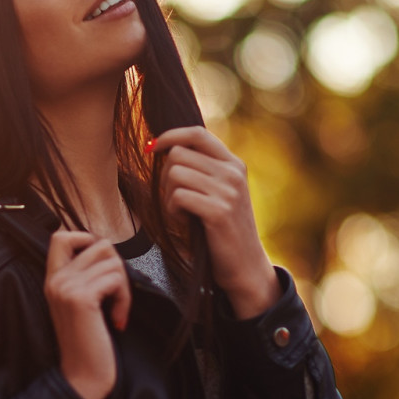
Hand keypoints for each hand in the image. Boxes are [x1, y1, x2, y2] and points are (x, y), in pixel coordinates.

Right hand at [44, 230, 130, 398]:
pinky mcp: (82, 299)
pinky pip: (116, 279)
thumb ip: (85, 277)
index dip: (88, 240)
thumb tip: (108, 253)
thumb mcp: (80, 304)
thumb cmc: (88, 344)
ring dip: (123, 286)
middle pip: (99, 244)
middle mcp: (56, 280)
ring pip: (112, 261)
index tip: (102, 267)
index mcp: (52, 279)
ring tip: (116, 310)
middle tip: (115, 294)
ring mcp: (67, 288)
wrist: (83, 376)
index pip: (62, 236)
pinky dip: (124, 299)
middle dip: (117, 267)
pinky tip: (117, 319)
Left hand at [150, 125, 279, 319]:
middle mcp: (233, 173)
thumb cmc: (222, 229)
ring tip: (182, 213)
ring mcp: (228, 191)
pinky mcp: (219, 211)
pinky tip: (185, 222)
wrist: (245, 265)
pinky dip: (173, 211)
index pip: (197, 133)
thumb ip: (203, 170)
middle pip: (179, 155)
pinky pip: (178, 197)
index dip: (170, 136)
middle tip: (175, 199)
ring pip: (175, 174)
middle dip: (166, 176)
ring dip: (169, 196)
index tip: (152, 148)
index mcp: (233, 164)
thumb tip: (165, 148)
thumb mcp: (220, 192)